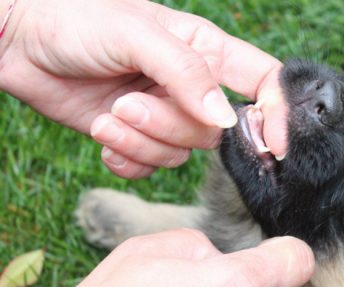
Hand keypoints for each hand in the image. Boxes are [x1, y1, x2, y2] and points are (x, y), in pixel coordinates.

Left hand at [0, 0, 288, 177]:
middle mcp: (192, 87)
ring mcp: (165, 116)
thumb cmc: (76, 19)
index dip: (278, 114)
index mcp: (207, 51)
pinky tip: (103, 134)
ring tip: (109, 114)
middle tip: (128, 103)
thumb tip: (227, 120)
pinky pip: (151, 168)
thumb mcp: (138, 35)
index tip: (273, 146)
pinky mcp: (138, 139)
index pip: (264, 83)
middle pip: (215, 132)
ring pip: (181, 153)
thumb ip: (187, 75)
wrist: (19, 41)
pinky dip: (126, 158)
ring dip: (140, 141)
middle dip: (170, 126)